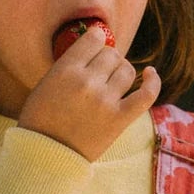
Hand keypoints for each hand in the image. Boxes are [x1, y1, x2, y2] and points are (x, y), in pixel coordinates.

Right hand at [17, 25, 160, 161]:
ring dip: (121, 72)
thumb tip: (94, 46)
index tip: (94, 47)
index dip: (96, 40)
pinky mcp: (120, 119)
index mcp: (66, 70)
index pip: (94, 38)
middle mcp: (88, 82)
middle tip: (98, 73)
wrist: (46, 156)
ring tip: (112, 82)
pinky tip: (150, 74)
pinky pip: (147, 93)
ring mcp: (106, 101)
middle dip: (106, 60)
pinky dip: (153, 81)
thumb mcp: (46, 83)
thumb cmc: (41, 119)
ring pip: (127, 70)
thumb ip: (69, 64)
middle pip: (112, 54)